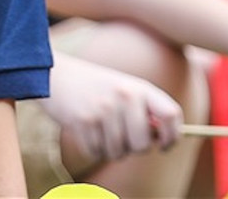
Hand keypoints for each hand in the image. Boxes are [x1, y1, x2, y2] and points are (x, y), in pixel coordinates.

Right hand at [43, 53, 181, 175]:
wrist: (55, 75)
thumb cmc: (95, 87)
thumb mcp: (124, 89)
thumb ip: (145, 111)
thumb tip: (159, 140)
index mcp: (138, 87)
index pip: (171, 115)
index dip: (172, 136)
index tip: (162, 144)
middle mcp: (123, 96)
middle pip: (142, 144)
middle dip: (133, 147)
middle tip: (123, 137)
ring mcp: (102, 109)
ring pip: (118, 152)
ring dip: (110, 149)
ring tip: (100, 129)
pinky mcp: (82, 121)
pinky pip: (96, 152)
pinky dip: (92, 147)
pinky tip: (86, 130)